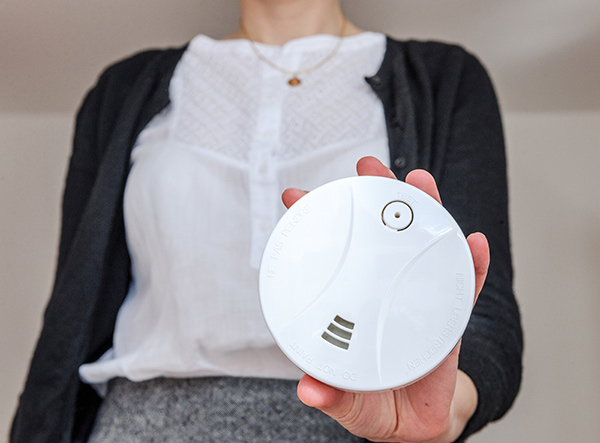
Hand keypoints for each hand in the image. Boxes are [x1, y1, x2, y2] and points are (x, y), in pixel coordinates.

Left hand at [281, 157, 489, 441]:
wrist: (415, 421)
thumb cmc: (378, 404)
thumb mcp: (351, 402)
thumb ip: (333, 396)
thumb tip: (310, 390)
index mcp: (354, 306)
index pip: (335, 259)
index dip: (317, 226)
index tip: (296, 196)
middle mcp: (385, 292)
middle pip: (380, 237)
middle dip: (373, 197)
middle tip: (367, 167)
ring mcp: (419, 298)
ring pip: (423, 247)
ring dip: (424, 212)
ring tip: (420, 184)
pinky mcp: (450, 314)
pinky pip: (465, 285)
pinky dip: (472, 264)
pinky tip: (474, 243)